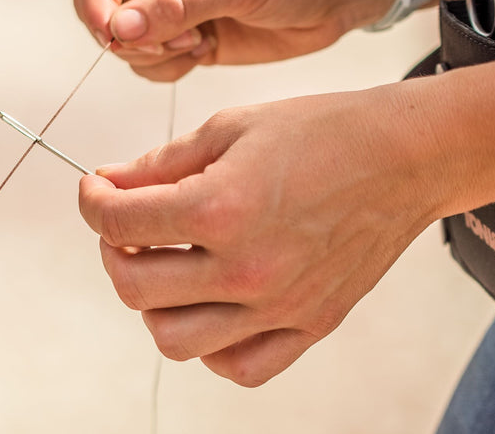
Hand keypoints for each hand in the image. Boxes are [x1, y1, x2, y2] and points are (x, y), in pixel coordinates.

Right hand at [74, 0, 399, 80]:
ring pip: (127, 42)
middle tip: (168, 43)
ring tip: (196, 43)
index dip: (97, 2)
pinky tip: (203, 52)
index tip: (113, 31)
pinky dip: (169, 69)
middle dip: (128, 35)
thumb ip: (178, 4)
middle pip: (105, 10)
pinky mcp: (186, 37)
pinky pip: (152, 64)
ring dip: (153, 55)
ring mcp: (172, 7)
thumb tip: (123, 26)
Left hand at [79, 85, 439, 386]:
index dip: (92, 202)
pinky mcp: (309, 325)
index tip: (95, 191)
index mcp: (221, 208)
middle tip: (124, 227)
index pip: (118, 223)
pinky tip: (210, 304)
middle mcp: (247, 269)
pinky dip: (210, 345)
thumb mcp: (229, 128)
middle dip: (112, 252)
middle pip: (134, 288)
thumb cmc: (322, 132)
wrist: (403, 156)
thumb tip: (110, 184)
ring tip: (166, 266)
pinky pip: (239, 366)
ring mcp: (279, 306)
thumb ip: (159, 164)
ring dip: (152, 303)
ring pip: (175, 340)